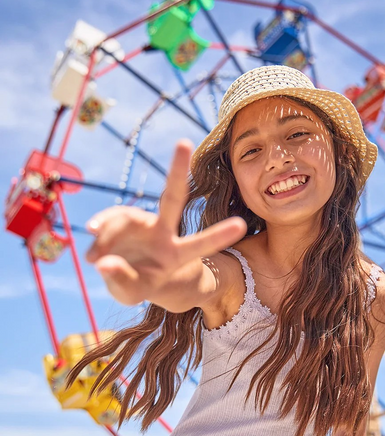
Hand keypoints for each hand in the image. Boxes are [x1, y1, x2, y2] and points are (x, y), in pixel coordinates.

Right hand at [84, 139, 246, 304]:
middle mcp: (163, 232)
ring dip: (107, 236)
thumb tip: (102, 262)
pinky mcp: (122, 218)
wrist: (122, 276)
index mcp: (176, 254)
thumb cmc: (135, 285)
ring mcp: (143, 222)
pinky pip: (108, 219)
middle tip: (184, 142)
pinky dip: (99, 229)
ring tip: (93, 258)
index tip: (241, 224)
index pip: (199, 244)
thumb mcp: (130, 293)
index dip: (218, 236)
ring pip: (124, 219)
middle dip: (177, 171)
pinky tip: (92, 234)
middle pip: (172, 197)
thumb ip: (121, 279)